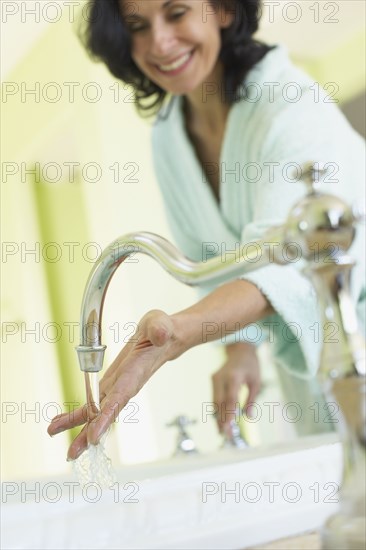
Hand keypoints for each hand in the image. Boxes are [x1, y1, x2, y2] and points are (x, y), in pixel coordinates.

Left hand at [48, 310, 180, 459]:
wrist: (162, 336)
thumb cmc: (162, 330)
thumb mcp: (161, 324)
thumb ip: (160, 329)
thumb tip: (161, 334)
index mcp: (136, 374)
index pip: (120, 399)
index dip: (106, 417)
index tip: (94, 437)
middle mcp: (126, 386)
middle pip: (106, 414)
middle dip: (89, 434)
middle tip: (72, 453)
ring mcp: (117, 388)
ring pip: (96, 413)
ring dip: (77, 428)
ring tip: (55, 436)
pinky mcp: (110, 385)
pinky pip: (91, 403)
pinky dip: (75, 415)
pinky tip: (59, 423)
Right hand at [211, 341, 261, 435]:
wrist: (240, 350)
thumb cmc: (251, 366)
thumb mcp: (256, 381)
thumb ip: (252, 399)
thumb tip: (249, 417)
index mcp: (234, 376)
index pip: (230, 398)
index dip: (229, 413)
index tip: (229, 427)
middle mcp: (221, 377)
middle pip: (219, 402)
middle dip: (221, 420)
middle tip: (225, 435)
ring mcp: (215, 378)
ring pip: (214, 402)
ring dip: (217, 417)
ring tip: (222, 432)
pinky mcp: (213, 381)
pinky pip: (214, 398)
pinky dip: (217, 410)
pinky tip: (220, 421)